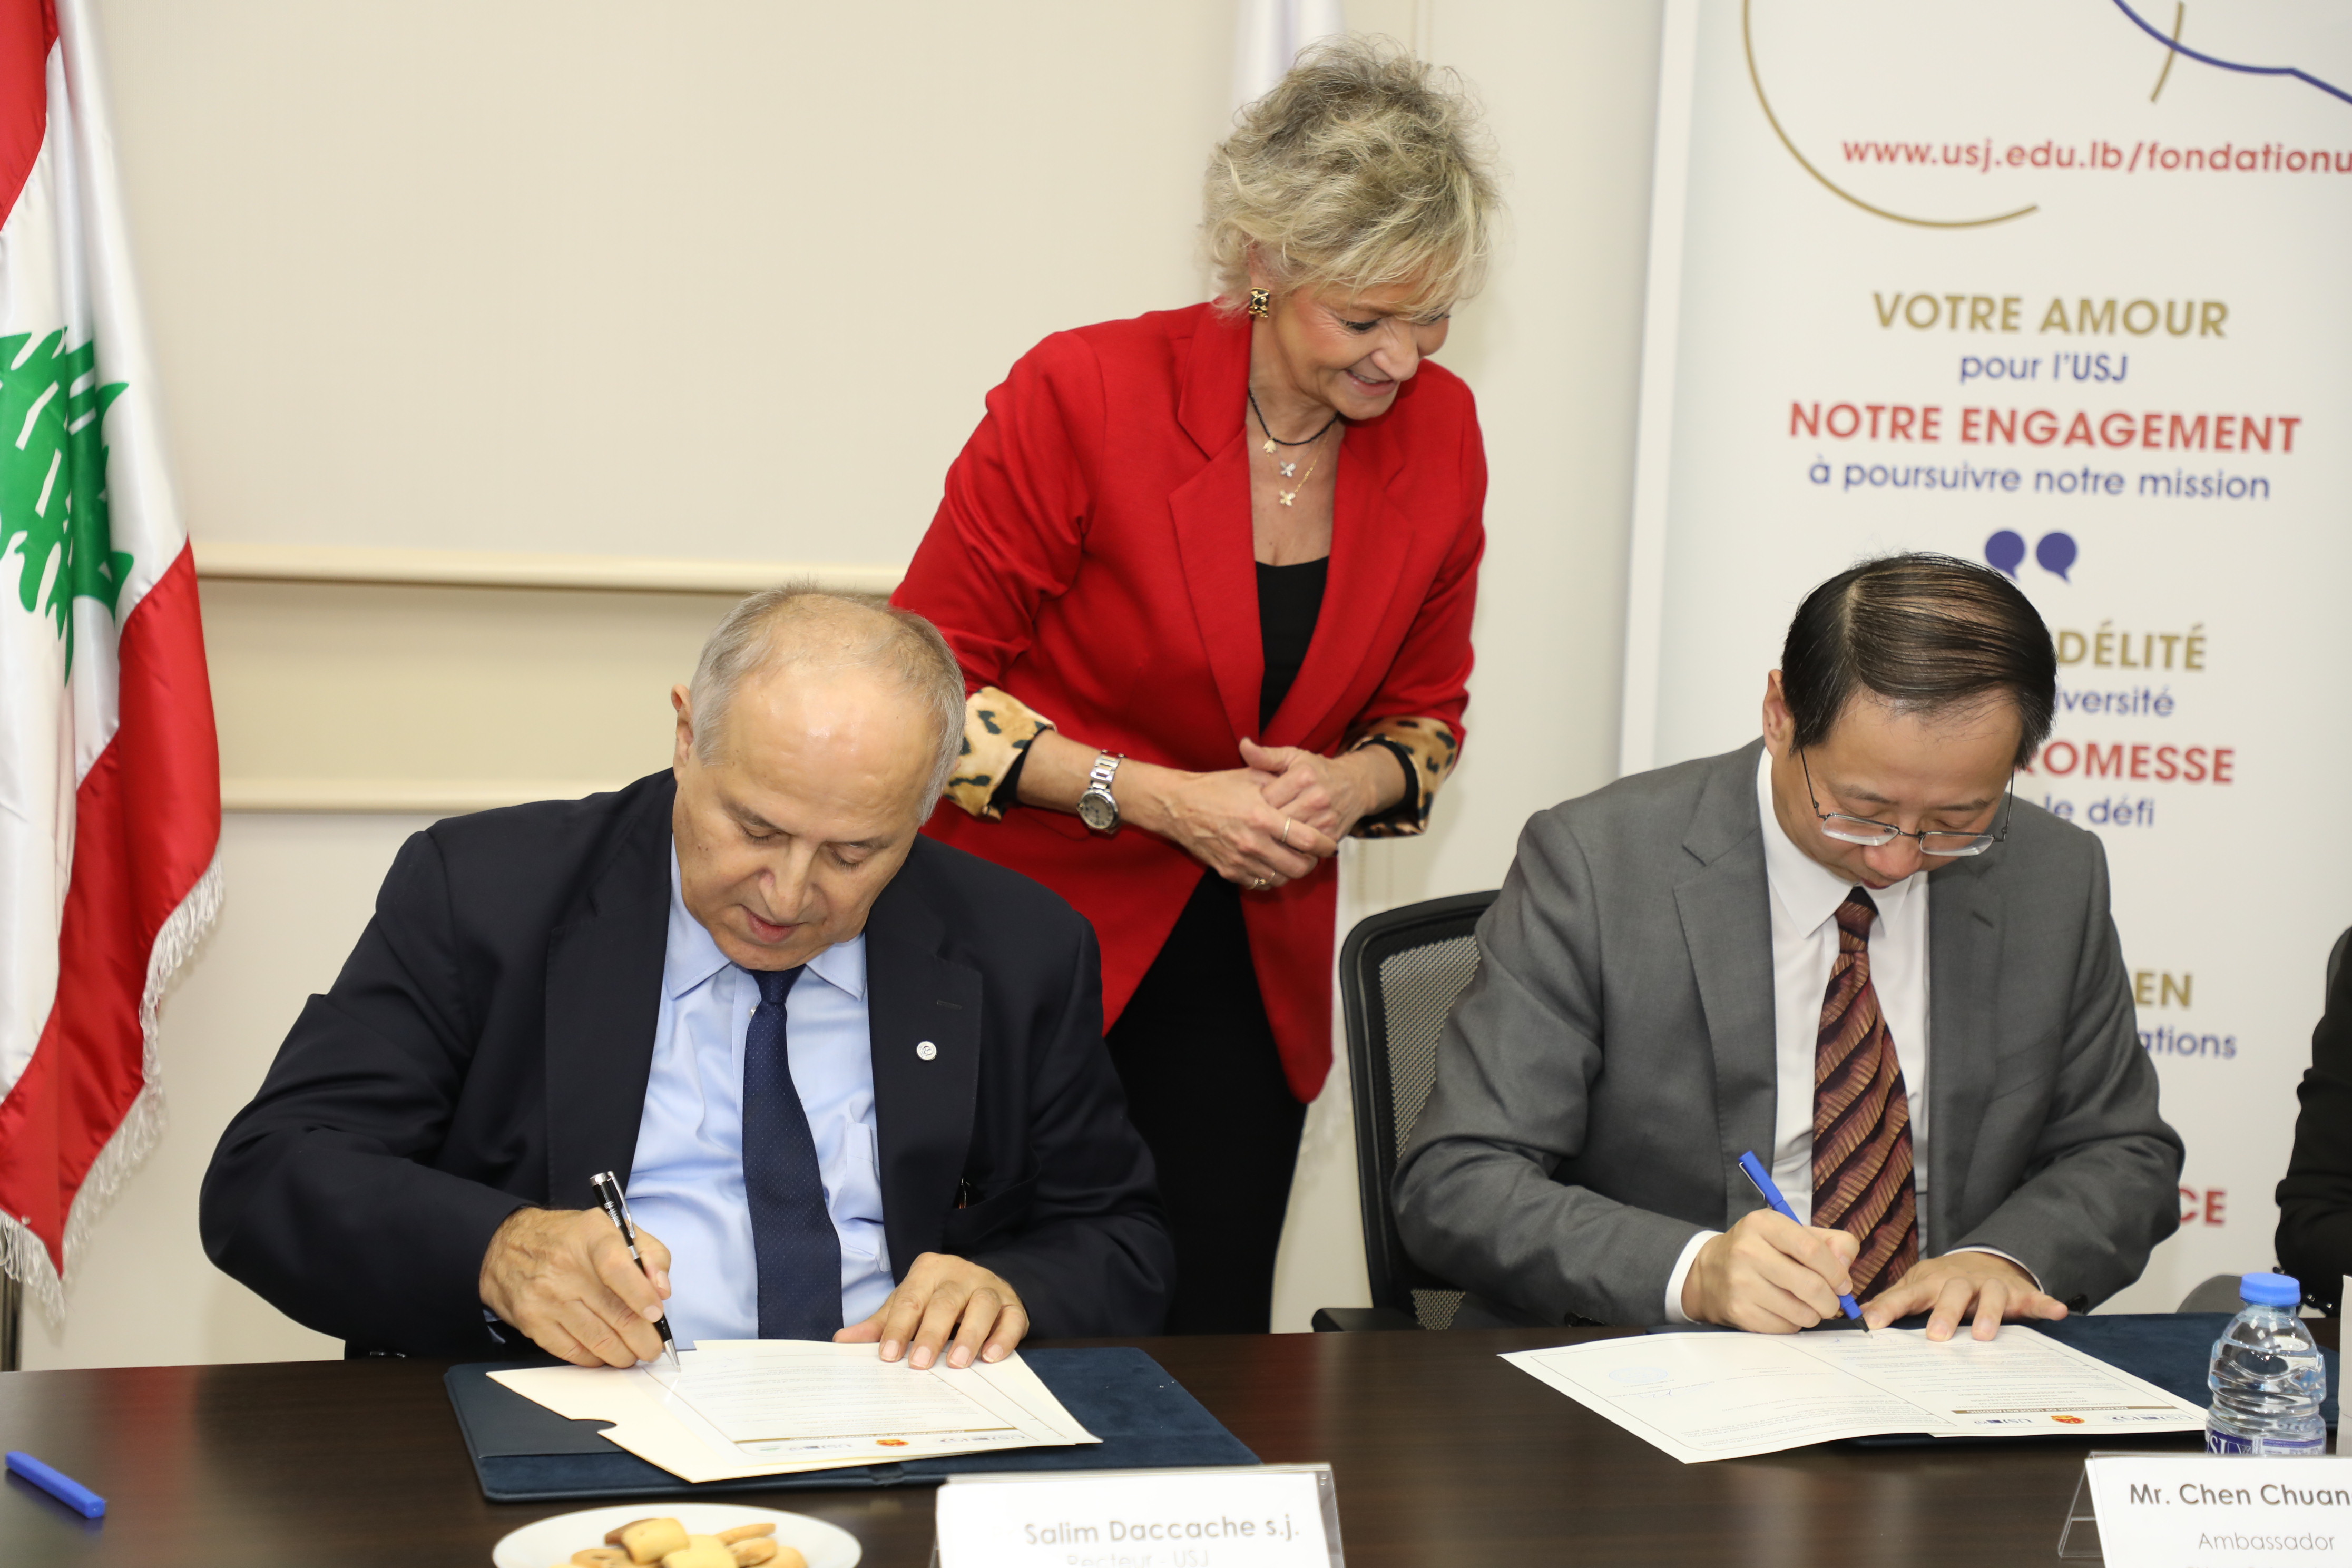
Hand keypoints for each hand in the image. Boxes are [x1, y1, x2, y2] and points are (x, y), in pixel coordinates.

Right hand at [478, 1207, 672, 1367]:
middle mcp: (565, 1267)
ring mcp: (546, 1297)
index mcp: (591, 1236)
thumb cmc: (570, 1240)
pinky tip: (605, 1354)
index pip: (617, 1269)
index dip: (641, 1295)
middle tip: (653, 1347)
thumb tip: (662, 1290)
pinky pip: (573, 1351)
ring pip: (597, 1339)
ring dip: (623, 1354)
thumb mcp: (614, 1229)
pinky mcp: (532, 1321)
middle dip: (643, 1338)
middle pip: (614, 1313)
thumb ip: (650, 1253)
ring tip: (634, 1353)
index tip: (656, 1313)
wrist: (508, 1246)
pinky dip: (595, 1358)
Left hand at [833, 1252, 1028, 1369]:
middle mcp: (960, 1274)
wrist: (979, 1284)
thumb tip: (843, 1341)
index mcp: (928, 1270)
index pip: (910, 1299)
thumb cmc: (936, 1298)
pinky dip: (1003, 1337)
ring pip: (982, 1306)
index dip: (897, 1327)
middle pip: (946, 1301)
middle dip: (931, 1333)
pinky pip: (1012, 1318)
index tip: (887, 1355)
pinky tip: (991, 1357)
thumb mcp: (906, 1305)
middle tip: (919, 1363)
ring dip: (970, 1335)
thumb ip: (880, 1324)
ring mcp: (989, 1287)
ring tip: (956, 1363)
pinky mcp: (1013, 1304)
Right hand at [1146, 767, 1335, 889]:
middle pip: (1298, 866)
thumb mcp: (1250, 777)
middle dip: (1312, 862)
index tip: (1329, 843)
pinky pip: (1260, 884)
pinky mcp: (1229, 872)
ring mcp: (1240, 861)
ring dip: (1292, 871)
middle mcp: (1252, 843)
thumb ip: (1280, 784)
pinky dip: (1271, 877)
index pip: (1306, 839)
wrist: (1178, 807)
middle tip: (1313, 854)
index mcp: (1261, 817)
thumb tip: (1309, 788)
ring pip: (1281, 878)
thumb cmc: (1215, 788)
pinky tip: (1271, 863)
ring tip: (1293, 858)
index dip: (1324, 844)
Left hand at [1238, 739, 1383, 845]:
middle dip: (1262, 824)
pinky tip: (1281, 846)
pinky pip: (1303, 849)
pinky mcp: (1330, 836)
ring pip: (1288, 837)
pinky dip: (1290, 849)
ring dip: (1274, 839)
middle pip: (1276, 819)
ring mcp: (1325, 819)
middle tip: (1251, 826)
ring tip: (1262, 837)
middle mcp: (1316, 798)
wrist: (1356, 786)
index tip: (1250, 806)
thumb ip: (1266, 755)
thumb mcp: (1292, 757)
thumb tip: (1244, 745)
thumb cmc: (1318, 770)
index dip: (1254, 804)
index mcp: (1303, 776)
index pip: (1267, 797)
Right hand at [1680, 1209, 1861, 1333]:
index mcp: (1763, 1224)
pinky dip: (1794, 1323)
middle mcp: (1747, 1250)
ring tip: (1808, 1306)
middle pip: (1810, 1285)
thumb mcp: (1792, 1233)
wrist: (1711, 1271)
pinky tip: (1785, 1311)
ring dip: (1814, 1315)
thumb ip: (1830, 1242)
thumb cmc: (1762, 1250)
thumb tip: (1845, 1266)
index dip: (1836, 1272)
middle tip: (1832, 1302)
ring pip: (1801, 1312)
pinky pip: (1785, 1327)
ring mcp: (1740, 1282)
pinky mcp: (1739, 1310)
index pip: (1812, 1249)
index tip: (1843, 1283)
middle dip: (1831, 1301)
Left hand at [1861, 1251, 2067, 1339]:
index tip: (1872, 1324)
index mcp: (1930, 1283)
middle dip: (1945, 1314)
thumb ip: (1891, 1302)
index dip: (1888, 1308)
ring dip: (1989, 1314)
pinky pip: (2034, 1298)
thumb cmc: (1943, 1281)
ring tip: (1984, 1336)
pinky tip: (2057, 1312)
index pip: (1906, 1295)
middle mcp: (1960, 1282)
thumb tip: (1856, 1317)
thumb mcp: (1915, 1287)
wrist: (1982, 1258)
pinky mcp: (2018, 1292)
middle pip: (1952, 1293)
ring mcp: (1990, 1286)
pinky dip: (2045, 1304)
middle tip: (1937, 1337)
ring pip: (1991, 1296)